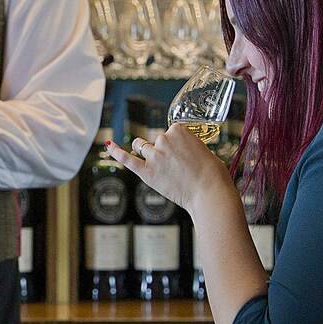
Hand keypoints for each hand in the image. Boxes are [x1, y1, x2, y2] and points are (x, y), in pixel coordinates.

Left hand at [106, 122, 236, 218]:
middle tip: (179, 167)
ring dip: (146, 152)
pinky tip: (109, 146)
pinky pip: (126, 159)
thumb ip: (188, 147)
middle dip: (164, 151)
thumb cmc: (212, 174)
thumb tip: (182, 152)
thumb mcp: (204, 150)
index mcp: (179, 130)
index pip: (170, 132)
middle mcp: (164, 139)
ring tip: (159, 165)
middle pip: (156, 140)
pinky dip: (116, 152)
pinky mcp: (146, 172)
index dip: (177, 144)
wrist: (210, 193)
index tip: (185, 154)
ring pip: (141, 146)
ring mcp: (154, 156)